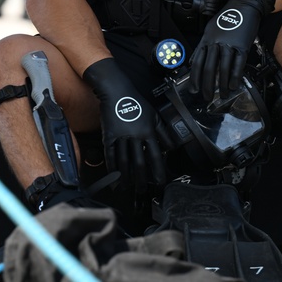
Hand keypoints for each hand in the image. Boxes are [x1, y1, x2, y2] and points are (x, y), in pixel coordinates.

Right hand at [82, 57, 164, 189]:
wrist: (117, 91)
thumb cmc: (137, 102)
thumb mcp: (154, 115)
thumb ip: (163, 132)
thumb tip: (172, 146)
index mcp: (148, 131)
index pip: (155, 155)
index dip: (158, 170)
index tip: (160, 182)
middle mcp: (135, 135)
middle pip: (138, 162)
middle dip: (141, 179)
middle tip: (142, 190)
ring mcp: (121, 136)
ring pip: (124, 160)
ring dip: (125, 176)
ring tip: (126, 187)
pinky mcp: (109, 135)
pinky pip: (110, 154)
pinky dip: (111, 166)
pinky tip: (113, 175)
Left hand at [189, 0, 276, 100]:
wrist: (244, 5)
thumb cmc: (228, 16)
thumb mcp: (210, 29)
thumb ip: (203, 45)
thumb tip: (195, 60)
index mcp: (206, 39)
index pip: (197, 62)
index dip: (194, 77)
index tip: (194, 89)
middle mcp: (215, 42)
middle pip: (208, 68)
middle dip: (207, 85)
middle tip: (207, 96)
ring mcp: (229, 45)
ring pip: (223, 69)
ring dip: (222, 85)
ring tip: (222, 94)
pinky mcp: (242, 46)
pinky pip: (237, 64)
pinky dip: (235, 77)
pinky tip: (233, 85)